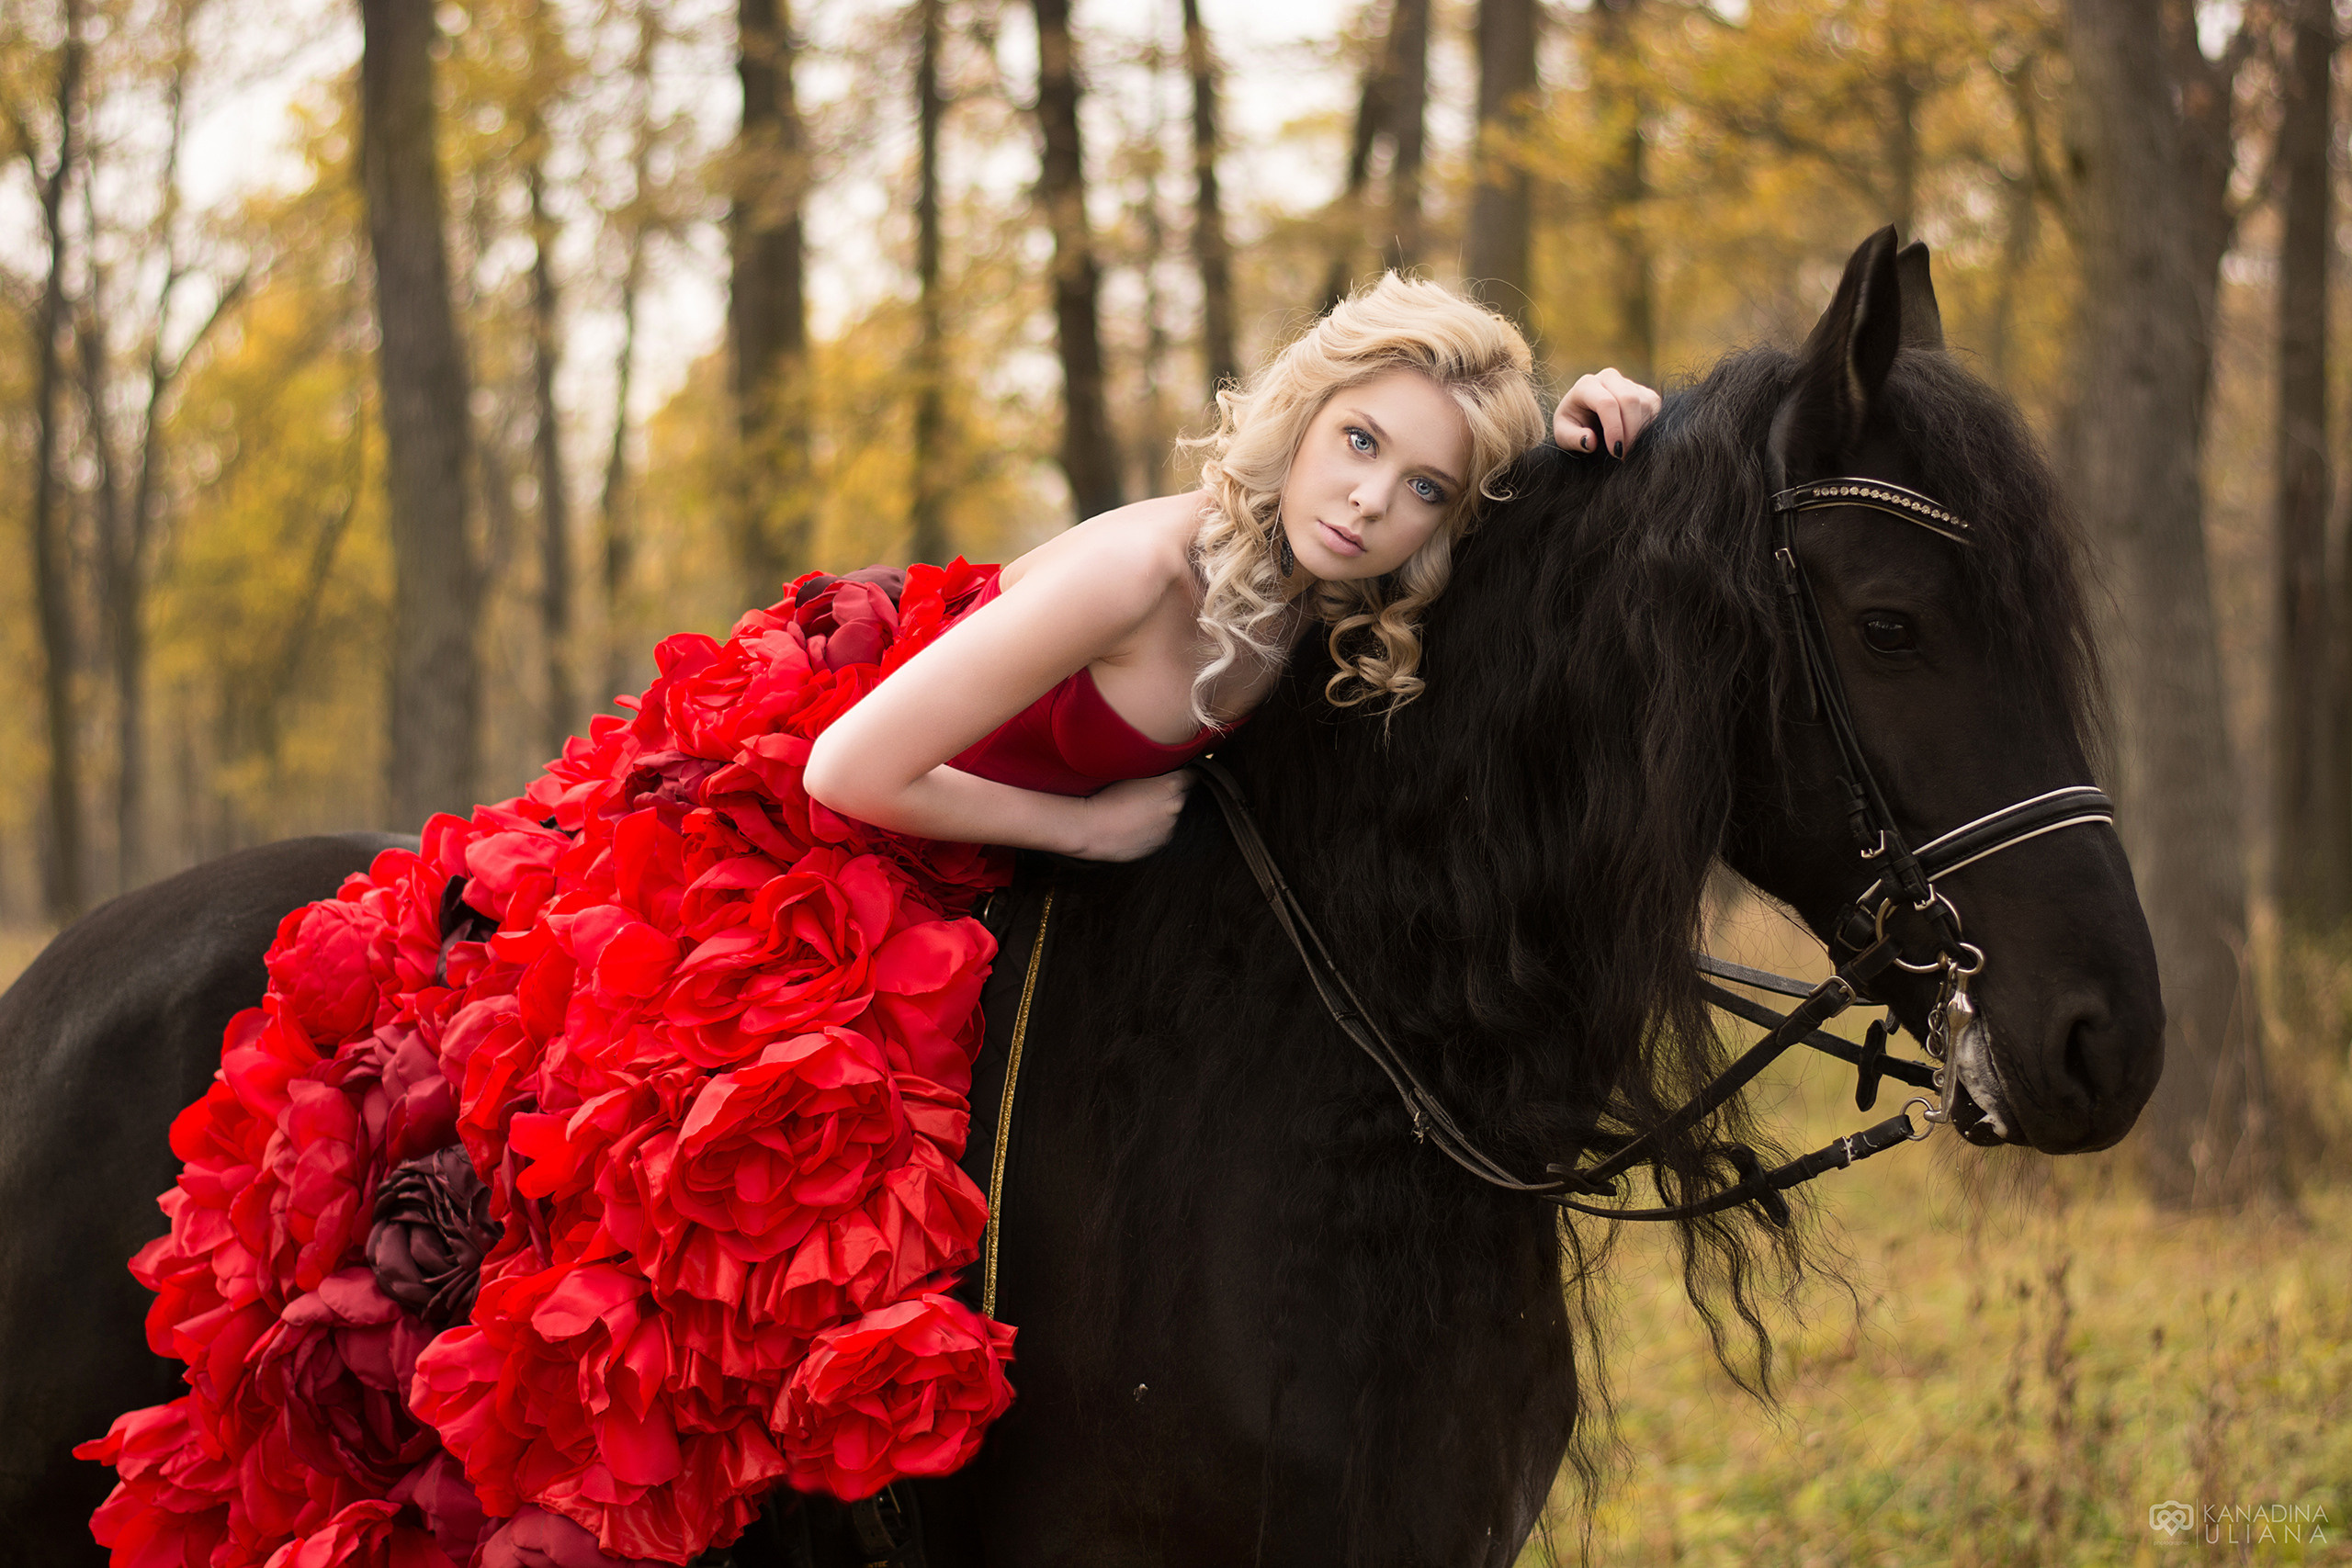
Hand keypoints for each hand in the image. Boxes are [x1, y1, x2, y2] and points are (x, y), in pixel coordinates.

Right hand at [1073, 771, 1192, 860]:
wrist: (1091, 827)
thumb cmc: (1105, 794)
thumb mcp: (1131, 771)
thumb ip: (1154, 769)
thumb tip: (1165, 768)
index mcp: (1172, 784)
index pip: (1193, 776)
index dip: (1183, 774)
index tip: (1175, 774)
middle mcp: (1176, 806)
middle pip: (1183, 795)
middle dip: (1172, 793)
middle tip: (1150, 793)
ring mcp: (1170, 826)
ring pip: (1173, 815)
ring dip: (1163, 812)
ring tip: (1138, 811)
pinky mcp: (1162, 843)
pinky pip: (1163, 831)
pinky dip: (1155, 827)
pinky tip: (1136, 824)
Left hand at [1553, 369, 1661, 458]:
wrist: (1585, 418)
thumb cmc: (1572, 427)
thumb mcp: (1563, 435)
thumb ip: (1572, 439)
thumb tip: (1590, 441)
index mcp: (1586, 385)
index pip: (1606, 403)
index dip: (1614, 429)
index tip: (1615, 453)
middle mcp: (1608, 377)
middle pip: (1629, 400)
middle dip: (1630, 431)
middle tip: (1624, 455)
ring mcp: (1628, 382)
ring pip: (1644, 404)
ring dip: (1640, 432)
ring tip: (1627, 450)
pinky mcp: (1644, 391)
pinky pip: (1654, 407)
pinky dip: (1649, 426)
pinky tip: (1637, 440)